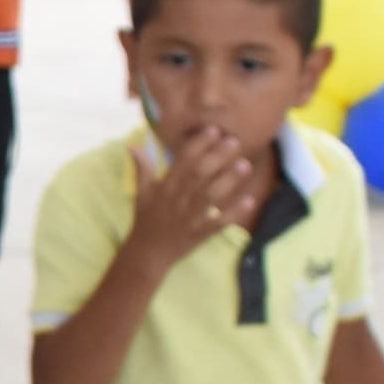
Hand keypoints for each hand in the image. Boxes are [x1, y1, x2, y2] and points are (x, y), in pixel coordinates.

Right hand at [128, 126, 258, 272]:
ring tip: (245, 165)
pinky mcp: (201, 232)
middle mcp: (178, 199)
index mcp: (165, 187)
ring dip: (229, 180)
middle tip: (235, 141)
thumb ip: (141, 168)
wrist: (148, 253)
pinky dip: (234, 212)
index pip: (182, 161)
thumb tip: (133, 145)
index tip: (213, 130)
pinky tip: (249, 200)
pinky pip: (220, 221)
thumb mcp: (141, 192)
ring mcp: (191, 216)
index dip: (198, 144)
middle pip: (200, 174)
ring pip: (212, 195)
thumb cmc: (145, 219)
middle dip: (217, 157)